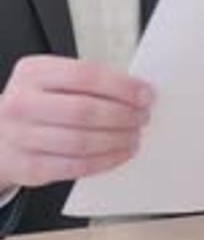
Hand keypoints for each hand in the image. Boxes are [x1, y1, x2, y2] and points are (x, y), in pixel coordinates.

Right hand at [0, 55, 153, 189]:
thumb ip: (86, 83)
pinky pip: (74, 167)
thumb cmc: (36, 103)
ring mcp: (21, 137)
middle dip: (122, 115)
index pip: (85, 75)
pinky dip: (103, 161)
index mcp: (33, 72)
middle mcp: (22, 103)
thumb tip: (136, 91)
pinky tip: (119, 154)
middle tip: (143, 117)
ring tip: (135, 136)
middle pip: (84, 111)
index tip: (145, 94)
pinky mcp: (27, 167)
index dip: (121, 86)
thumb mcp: (51, 80)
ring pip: (81, 142)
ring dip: (116, 140)